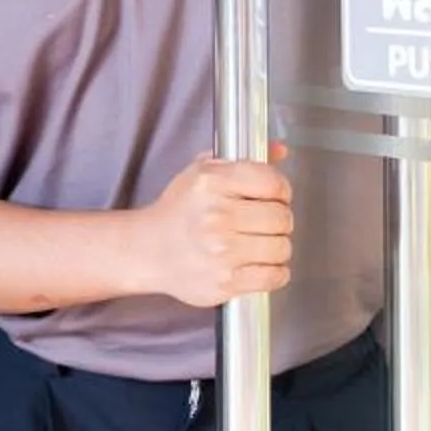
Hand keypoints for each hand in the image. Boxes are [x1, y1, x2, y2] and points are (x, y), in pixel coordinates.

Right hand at [133, 151, 293, 307]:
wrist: (149, 250)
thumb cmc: (179, 212)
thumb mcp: (202, 172)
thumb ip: (243, 160)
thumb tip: (281, 149)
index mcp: (211, 182)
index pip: (273, 183)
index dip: (280, 191)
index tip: (273, 197)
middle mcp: (216, 216)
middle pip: (281, 217)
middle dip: (277, 220)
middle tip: (264, 223)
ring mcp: (221, 252)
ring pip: (282, 247)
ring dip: (276, 246)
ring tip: (259, 244)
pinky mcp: (225, 281)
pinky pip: (275, 276)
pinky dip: (274, 272)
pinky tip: (260, 264)